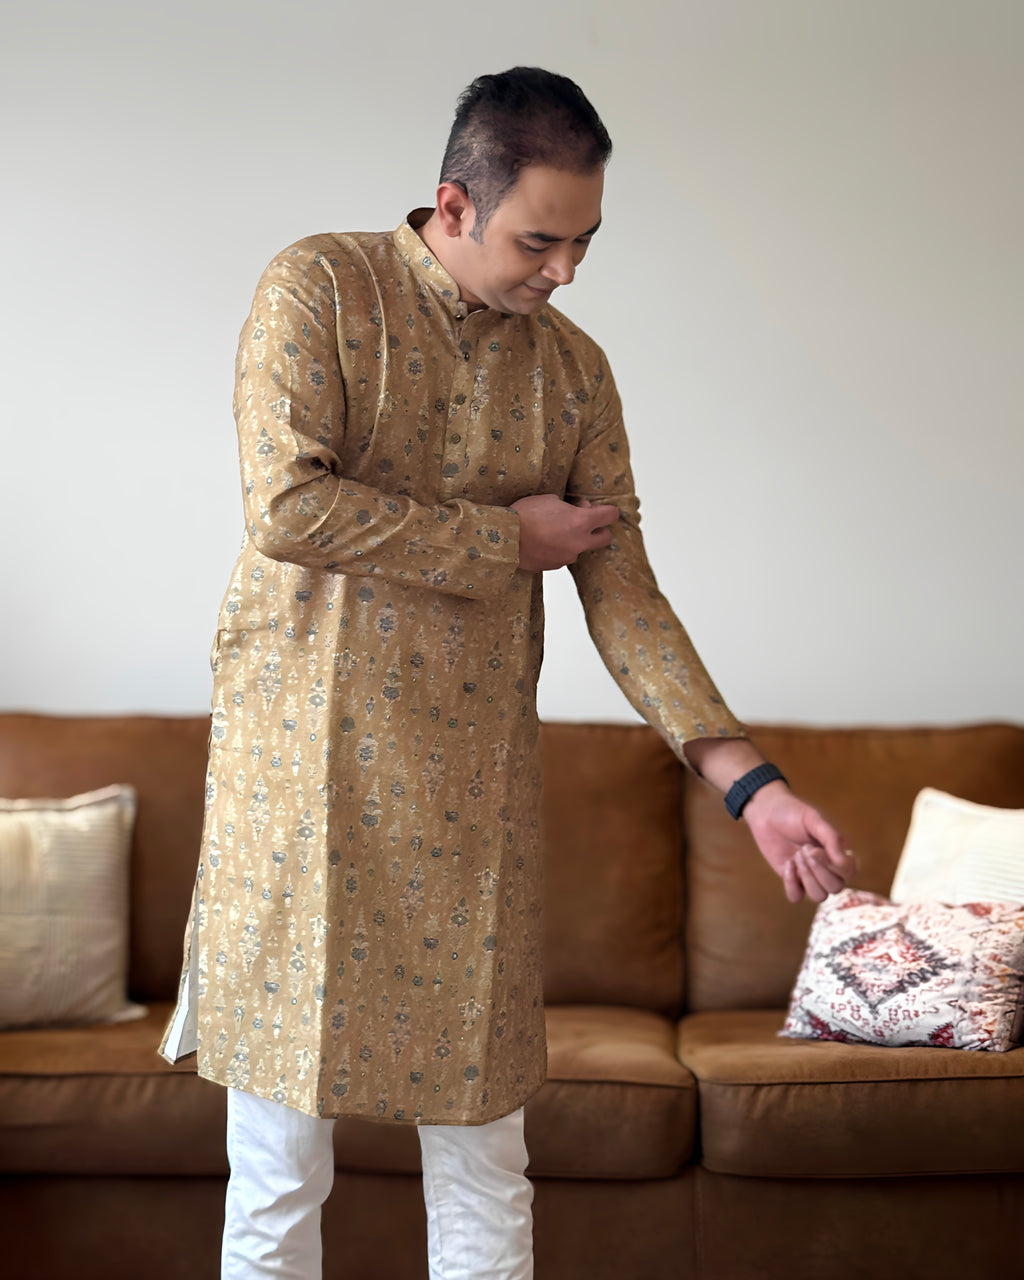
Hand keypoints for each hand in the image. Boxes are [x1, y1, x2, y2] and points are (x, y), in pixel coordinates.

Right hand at [510, 494, 618, 571]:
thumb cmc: (524, 515)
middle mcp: (579, 542)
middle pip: (606, 539)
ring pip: (582, 548)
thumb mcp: (549, 500)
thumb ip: (567, 506)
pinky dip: (559, 549)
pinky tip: (544, 541)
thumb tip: (572, 510)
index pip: (610, 516)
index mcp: (581, 521)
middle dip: (599, 531)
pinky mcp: (555, 566)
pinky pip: (564, 556)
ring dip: (575, 540)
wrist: (504, 538)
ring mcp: (568, 556)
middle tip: (586, 523)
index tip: (602, 510)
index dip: (608, 511)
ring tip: (554, 531)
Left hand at [742, 781, 856, 904]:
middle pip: (836, 887)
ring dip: (807, 878)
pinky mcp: (791, 879)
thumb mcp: (814, 820)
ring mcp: (809, 875)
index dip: (834, 865)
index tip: (815, 847)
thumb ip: (831, 839)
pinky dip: (791, 884)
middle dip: (819, 871)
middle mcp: (827, 867)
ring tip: (796, 856)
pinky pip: (796, 897)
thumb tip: (843, 861)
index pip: (849, 872)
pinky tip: (787, 864)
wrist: (766, 813)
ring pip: (819, 896)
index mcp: (837, 852)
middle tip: (804, 849)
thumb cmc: (793, 813)